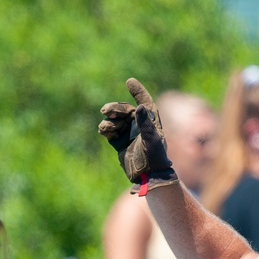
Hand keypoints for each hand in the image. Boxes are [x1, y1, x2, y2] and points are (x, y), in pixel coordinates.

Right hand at [98, 78, 179, 195]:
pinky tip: (104, 131)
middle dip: (115, 108)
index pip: (145, 102)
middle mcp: (139, 125)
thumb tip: (139, 107)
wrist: (147, 176)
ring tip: (106, 127)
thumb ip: (145, 124)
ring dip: (109, 120)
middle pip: (125, 110)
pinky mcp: (118, 142)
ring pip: (115, 120)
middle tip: (105, 111)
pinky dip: (105, 129)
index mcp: (151, 122)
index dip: (138, 91)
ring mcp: (128, 133)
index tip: (129, 81)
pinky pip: (109, 131)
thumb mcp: (151, 140)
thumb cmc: (155, 158)